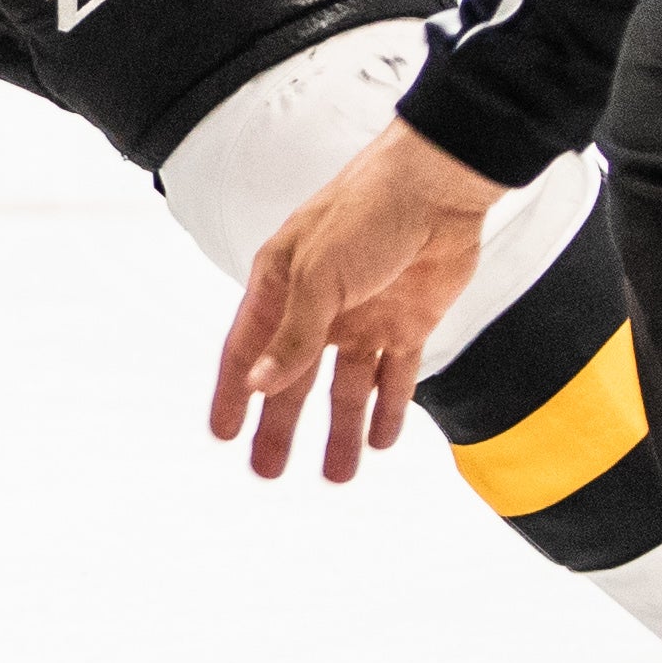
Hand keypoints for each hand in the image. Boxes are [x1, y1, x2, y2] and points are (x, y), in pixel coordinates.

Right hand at [212, 118, 503, 483]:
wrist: (439, 186)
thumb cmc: (366, 213)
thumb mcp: (318, 276)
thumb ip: (293, 335)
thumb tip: (257, 385)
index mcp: (282, 284)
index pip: (248, 349)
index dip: (234, 393)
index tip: (222, 434)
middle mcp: (320, 305)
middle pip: (295, 379)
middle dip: (282, 426)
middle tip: (268, 473)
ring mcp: (366, 315)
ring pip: (347, 387)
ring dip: (340, 430)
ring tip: (337, 476)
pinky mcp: (410, 321)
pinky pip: (395, 376)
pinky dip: (388, 409)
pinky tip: (381, 441)